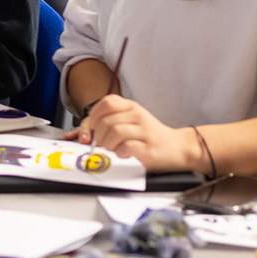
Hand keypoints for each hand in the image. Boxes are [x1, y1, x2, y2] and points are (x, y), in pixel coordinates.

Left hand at [64, 95, 198, 170]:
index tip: (90, 131)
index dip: (93, 117)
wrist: (178, 148)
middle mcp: (138, 115)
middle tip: (102, 145)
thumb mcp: (128, 124)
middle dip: (98, 136)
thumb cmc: (149, 137)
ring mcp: (144, 130)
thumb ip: (105, 125)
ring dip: (107, 145)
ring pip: (114, 132)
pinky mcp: (149, 147)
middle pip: (106, 121)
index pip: (106, 103)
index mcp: (131, 107)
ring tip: (113, 150)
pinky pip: (126, 147)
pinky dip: (120, 153)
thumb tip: (78, 135)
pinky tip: (124, 154)